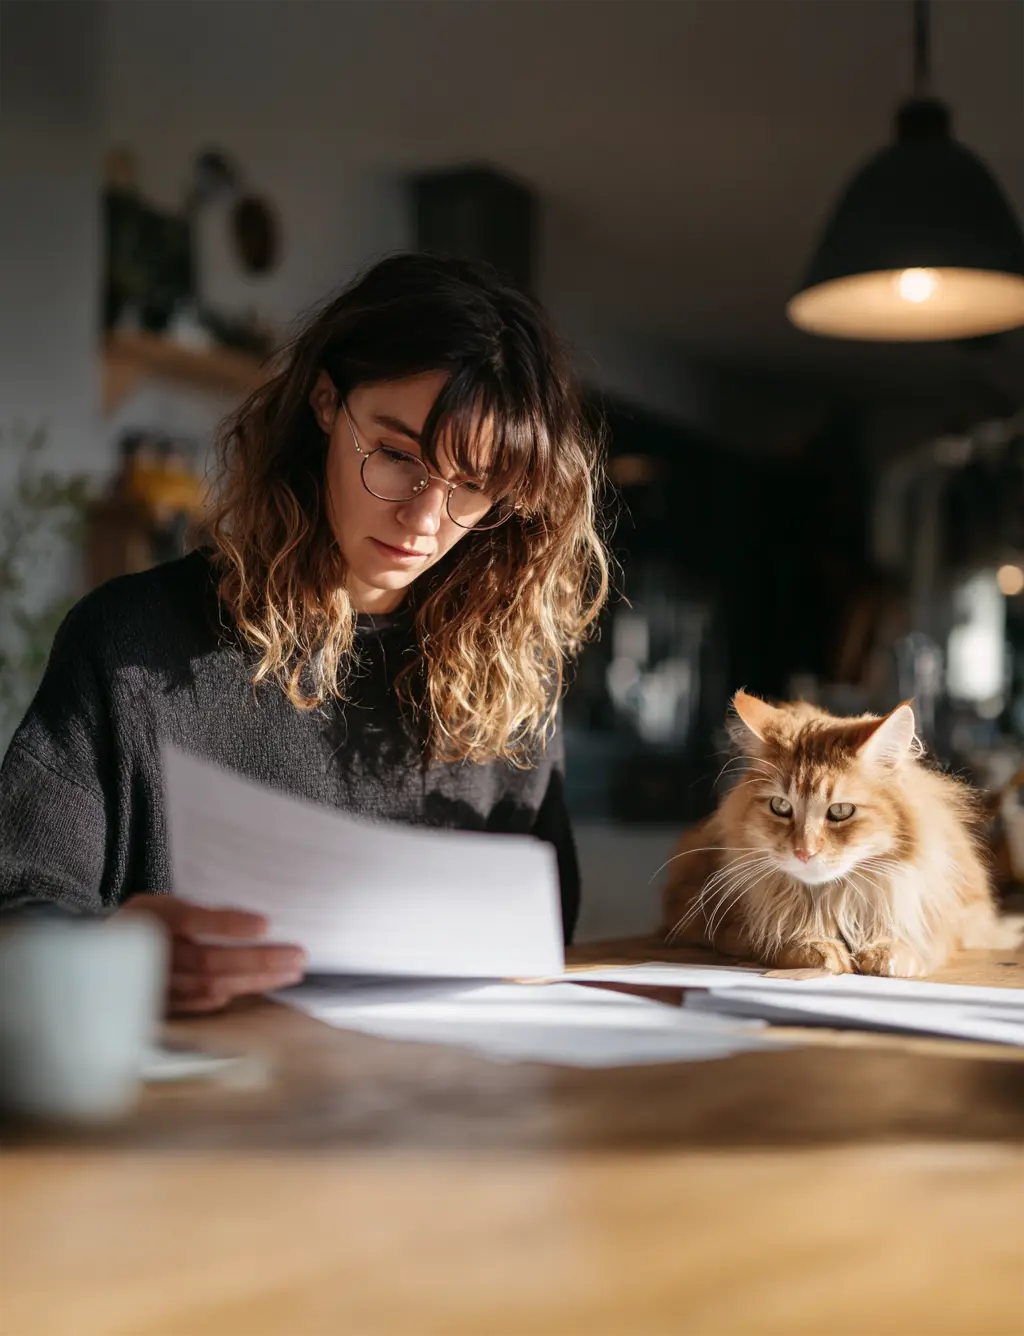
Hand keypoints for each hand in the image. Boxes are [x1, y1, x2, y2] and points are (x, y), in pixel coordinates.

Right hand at [118, 895, 306, 1014]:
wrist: (101, 957)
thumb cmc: (147, 923)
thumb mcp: (164, 903)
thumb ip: (197, 911)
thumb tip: (252, 922)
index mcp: (155, 918)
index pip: (191, 920)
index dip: (228, 924)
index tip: (265, 924)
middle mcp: (154, 953)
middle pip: (210, 960)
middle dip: (258, 959)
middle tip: (298, 956)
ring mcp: (156, 983)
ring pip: (211, 985)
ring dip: (255, 981)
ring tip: (290, 973)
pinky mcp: (160, 1005)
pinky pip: (200, 1005)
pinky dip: (230, 997)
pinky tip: (259, 989)